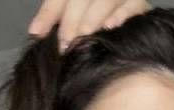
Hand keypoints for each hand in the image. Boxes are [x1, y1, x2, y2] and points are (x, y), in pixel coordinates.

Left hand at [28, 0, 153, 52]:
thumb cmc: (92, 16)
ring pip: (106, 0)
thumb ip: (54, 16)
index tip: (37, 33)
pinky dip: (122, 14)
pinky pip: (133, 6)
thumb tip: (35, 32)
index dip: (49, 13)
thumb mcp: (73, 11)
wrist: (121, 9)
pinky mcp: (138, 2)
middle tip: (65, 42)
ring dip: (93, 17)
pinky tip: (111, 26)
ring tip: (84, 35)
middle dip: (71, 19)